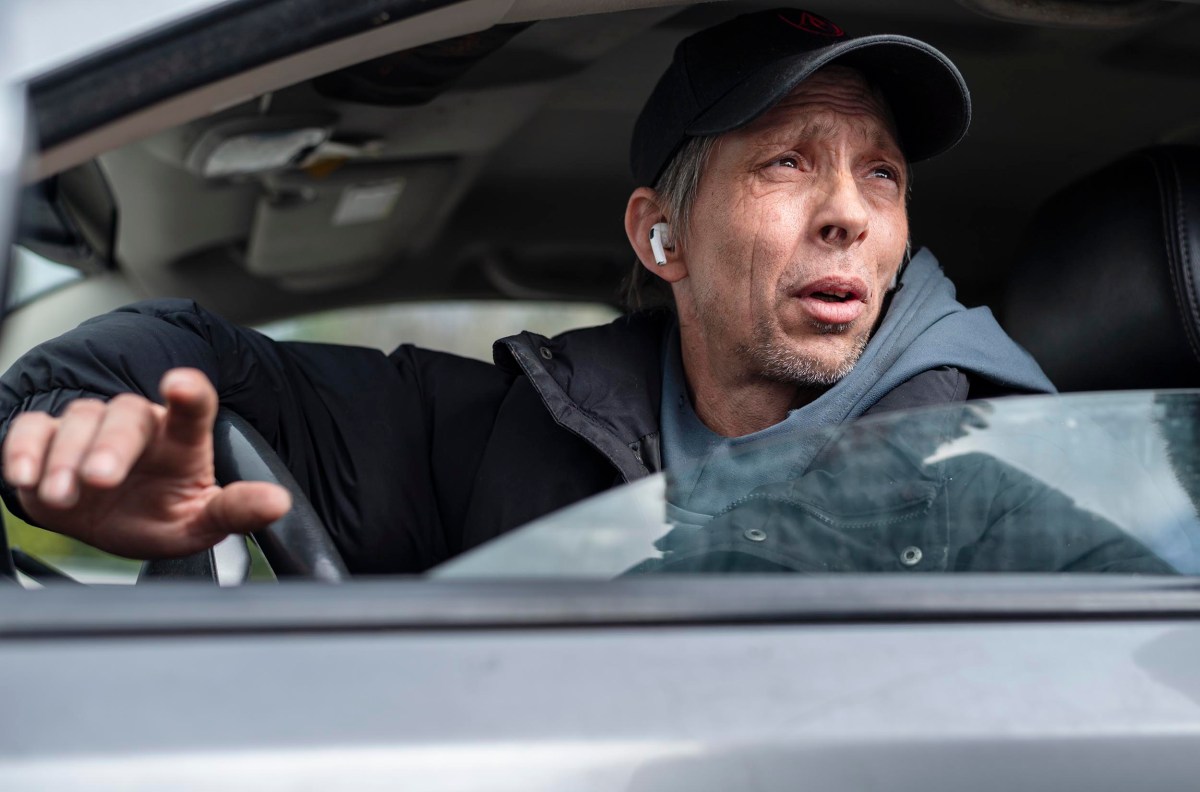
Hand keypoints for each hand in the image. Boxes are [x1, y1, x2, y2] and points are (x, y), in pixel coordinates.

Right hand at [2, 368, 290, 557]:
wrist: (109, 526)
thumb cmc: (162, 516)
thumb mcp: (201, 524)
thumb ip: (236, 511)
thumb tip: (279, 503)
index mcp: (184, 439)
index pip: (196, 407)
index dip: (191, 393)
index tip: (182, 384)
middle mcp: (139, 425)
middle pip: (126, 417)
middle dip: (111, 446)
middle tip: (100, 479)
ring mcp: (92, 428)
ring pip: (78, 420)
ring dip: (66, 459)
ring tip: (65, 496)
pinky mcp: (47, 439)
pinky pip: (31, 429)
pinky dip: (22, 449)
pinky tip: (24, 476)